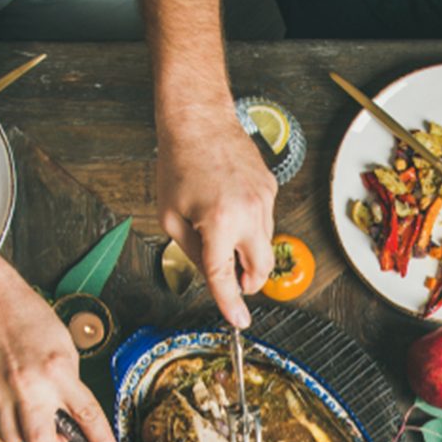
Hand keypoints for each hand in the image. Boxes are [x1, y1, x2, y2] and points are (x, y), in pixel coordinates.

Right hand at [0, 272, 117, 441]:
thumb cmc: (29, 319)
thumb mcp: (64, 349)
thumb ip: (69, 384)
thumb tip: (72, 416)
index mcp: (57, 371)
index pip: (86, 415)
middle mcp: (28, 384)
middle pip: (42, 441)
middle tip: (59, 438)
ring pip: (14, 437)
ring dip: (27, 433)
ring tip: (32, 412)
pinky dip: (7, 416)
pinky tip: (11, 396)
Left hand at [156, 111, 275, 328]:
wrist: (199, 119)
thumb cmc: (178, 163)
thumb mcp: (171, 216)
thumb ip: (193, 252)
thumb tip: (213, 274)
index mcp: (219, 223)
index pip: (225, 276)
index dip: (231, 303)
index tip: (239, 321)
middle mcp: (248, 214)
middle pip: (261, 268)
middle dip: (249, 281)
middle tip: (233, 280)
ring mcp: (263, 201)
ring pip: (264, 245)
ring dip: (247, 251)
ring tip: (221, 229)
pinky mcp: (270, 189)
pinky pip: (265, 221)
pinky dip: (250, 227)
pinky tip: (230, 207)